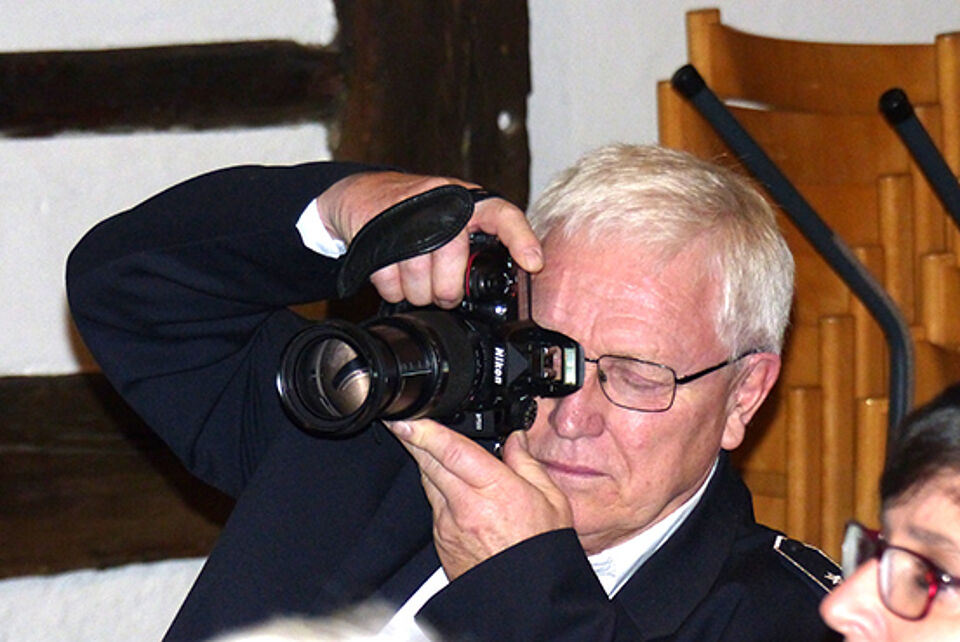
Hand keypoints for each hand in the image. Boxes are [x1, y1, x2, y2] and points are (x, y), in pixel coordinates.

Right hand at [315, 171, 542, 307]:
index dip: (520, 239)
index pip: (503, 214)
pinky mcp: (376, 232)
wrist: (365, 194)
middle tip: (444, 294)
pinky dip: (393, 289)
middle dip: (447, 290)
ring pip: (418, 277)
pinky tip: (397, 276)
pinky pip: (389, 281)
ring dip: (418, 292)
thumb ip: (480, 242)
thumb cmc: (420, 212)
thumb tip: (512, 278)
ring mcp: (407, 217)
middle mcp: (441, 204)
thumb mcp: (457, 218)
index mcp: (468, 201)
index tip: (533, 263)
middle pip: (452, 260)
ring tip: (418, 283)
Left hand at [387, 419, 572, 579]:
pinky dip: (435, 488)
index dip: (424, 430)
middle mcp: (466, 506)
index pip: (451, 450)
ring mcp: (449, 525)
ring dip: (423, 461)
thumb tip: (516, 439)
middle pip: (429, 462)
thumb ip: (527, 463)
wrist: (528, 597)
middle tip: (403, 421)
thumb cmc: (542, 551)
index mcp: (495, 489)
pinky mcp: (442, 540)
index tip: (406, 419)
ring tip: (420, 442)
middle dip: (413, 439)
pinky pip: (433, 505)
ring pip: (427, 482)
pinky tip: (443, 481)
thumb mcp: (551, 499)